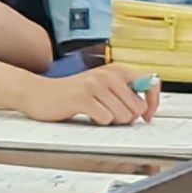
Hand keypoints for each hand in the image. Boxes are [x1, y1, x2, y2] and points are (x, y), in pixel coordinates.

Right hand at [19, 65, 158, 125]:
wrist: (37, 93)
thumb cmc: (71, 94)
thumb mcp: (101, 86)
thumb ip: (124, 92)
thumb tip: (147, 107)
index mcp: (116, 70)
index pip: (151, 83)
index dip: (153, 102)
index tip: (147, 115)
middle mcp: (108, 74)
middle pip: (138, 107)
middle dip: (127, 117)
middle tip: (109, 114)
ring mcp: (95, 85)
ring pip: (123, 116)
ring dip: (111, 121)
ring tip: (96, 113)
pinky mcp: (82, 98)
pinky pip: (105, 118)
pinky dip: (97, 122)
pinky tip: (86, 114)